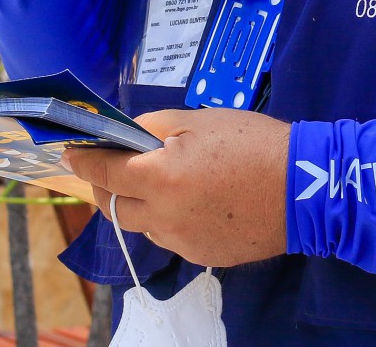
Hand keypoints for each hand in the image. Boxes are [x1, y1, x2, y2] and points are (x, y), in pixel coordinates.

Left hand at [64, 108, 291, 267]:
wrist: (304, 188)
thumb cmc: (252, 144)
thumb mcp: (199, 120)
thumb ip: (154, 126)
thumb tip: (127, 135)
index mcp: (158, 178)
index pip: (103, 173)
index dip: (83, 161)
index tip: (72, 152)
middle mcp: (162, 217)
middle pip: (113, 207)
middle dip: (104, 186)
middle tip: (110, 167)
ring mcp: (181, 241)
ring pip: (141, 225)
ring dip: (135, 205)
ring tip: (155, 183)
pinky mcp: (202, 255)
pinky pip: (169, 237)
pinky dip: (165, 220)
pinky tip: (188, 202)